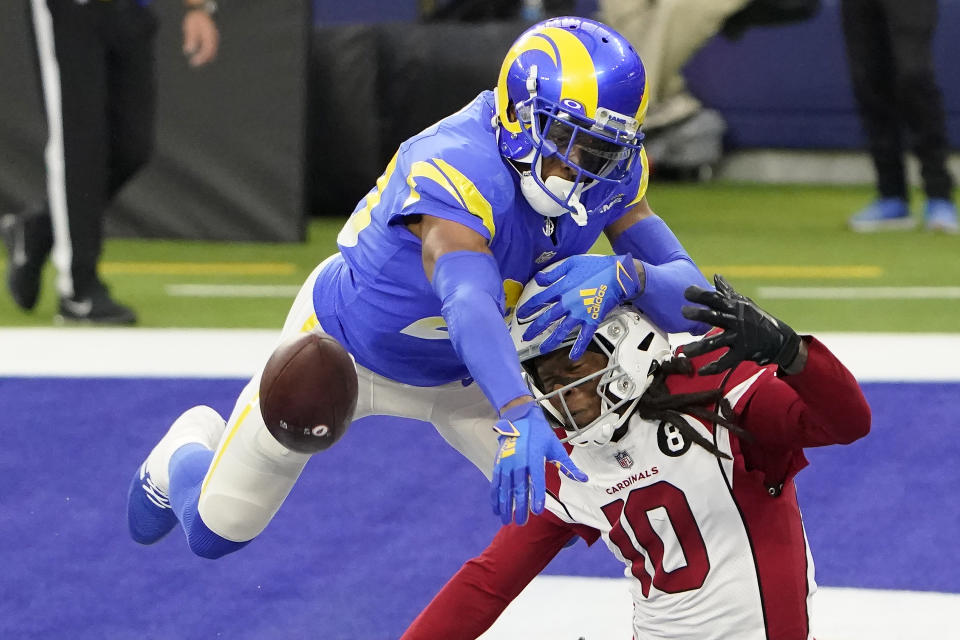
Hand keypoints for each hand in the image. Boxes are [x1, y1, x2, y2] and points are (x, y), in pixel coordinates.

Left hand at [182, 9, 218, 67]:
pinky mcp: (213, 38)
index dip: (201, 58)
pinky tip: (200, 54)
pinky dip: (206, 53)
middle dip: (203, 59)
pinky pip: (211, 47)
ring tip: (197, 61)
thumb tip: (188, 51)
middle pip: (211, 52)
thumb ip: (190, 39)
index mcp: (209, 35)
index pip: (206, 50)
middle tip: (194, 64)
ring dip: (205, 57)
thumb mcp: (190, 27)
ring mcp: (215, 38)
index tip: (193, 62)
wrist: (200, 11)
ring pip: (212, 51)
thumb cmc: (194, 18)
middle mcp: (214, 37)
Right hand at [491, 403, 587, 524]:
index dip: (536, 496)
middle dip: (520, 507)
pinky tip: (496, 509)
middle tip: (521, 522)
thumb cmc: (541, 434)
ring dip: (505, 505)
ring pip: (505, 488)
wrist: (520, 418)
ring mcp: (507, 462)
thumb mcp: (556, 447)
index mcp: (535, 457)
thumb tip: (584, 479)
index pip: (536, 480)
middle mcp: (519, 461)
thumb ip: (568, 466)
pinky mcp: (499, 463)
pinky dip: (495, 496)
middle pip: (519, 488)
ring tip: (507, 520)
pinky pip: (496, 483)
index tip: (537, 511)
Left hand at [516, 254, 641, 359]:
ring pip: (562, 330)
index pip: (539, 300)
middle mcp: (568, 303)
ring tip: (543, 349)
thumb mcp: (571, 263)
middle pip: (547, 318)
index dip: (528, 309)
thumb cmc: (596, 266)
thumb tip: (539, 279)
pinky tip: (573, 356)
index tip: (521, 315)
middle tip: (525, 337)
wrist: (618, 274)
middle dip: (534, 329)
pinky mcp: (592, 319)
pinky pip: (584, 336)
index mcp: (561, 288)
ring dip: (551, 341)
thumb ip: (554, 273)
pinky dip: (579, 347)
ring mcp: (580, 313)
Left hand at [681, 274, 801, 375]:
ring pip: (716, 342)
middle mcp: (736, 321)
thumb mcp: (744, 303)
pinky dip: (714, 368)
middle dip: (699, 314)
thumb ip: (727, 292)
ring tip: (685, 352)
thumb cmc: (757, 319)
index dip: (701, 295)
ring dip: (700, 347)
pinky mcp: (742, 353)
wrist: (779, 339)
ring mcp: (739, 338)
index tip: (686, 292)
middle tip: (684, 312)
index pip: (716, 298)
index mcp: (734, 308)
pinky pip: (726, 362)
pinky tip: (701, 371)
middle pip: (715, 316)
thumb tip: (716, 276)